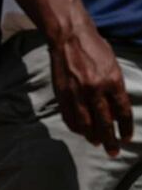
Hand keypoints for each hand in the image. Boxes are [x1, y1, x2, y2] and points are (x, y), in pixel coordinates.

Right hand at [49, 24, 132, 155]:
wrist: (69, 37)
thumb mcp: (113, 66)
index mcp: (112, 81)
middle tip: (113, 152)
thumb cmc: (95, 48)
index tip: (126, 138)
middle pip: (104, 123)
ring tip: (97, 143)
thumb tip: (116, 109)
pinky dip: (75, 127)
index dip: (125, 128)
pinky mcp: (62, 94)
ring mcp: (77, 93)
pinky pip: (69, 116)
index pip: (122, 112)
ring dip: (92, 136)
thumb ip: (115, 88)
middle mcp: (95, 89)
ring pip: (85, 123)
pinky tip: (81, 131)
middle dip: (110, 140)